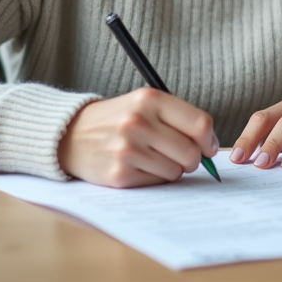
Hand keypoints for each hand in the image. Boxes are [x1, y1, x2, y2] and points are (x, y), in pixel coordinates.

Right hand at [58, 88, 218, 187]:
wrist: (71, 134)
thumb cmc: (117, 119)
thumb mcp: (144, 104)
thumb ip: (178, 119)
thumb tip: (211, 148)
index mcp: (149, 99)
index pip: (200, 124)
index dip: (209, 141)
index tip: (207, 147)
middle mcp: (138, 122)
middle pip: (191, 153)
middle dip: (192, 159)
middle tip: (180, 156)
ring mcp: (128, 149)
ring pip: (176, 171)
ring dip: (171, 169)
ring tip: (152, 157)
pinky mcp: (119, 174)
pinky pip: (157, 182)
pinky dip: (154, 177)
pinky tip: (138, 166)